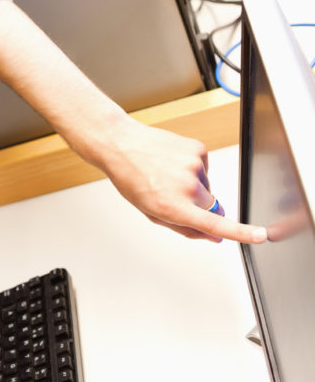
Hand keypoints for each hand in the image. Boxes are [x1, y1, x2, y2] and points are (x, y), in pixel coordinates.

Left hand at [94, 117, 266, 243]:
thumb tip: (214, 236)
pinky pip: (203, 168)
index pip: (214, 224)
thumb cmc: (131, 179)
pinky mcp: (199, 150)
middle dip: (197, 206)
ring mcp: (195, 166)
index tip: (260, 236)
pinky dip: (191, 169)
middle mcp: (188, 187)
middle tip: (171, 194)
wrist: (121, 144)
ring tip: (164, 175)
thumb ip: (184, 228)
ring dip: (192, 185)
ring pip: (207, 187)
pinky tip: (170, 163)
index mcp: (173, 206)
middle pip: (211, 207)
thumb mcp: (150, 212)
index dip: (241, 232)